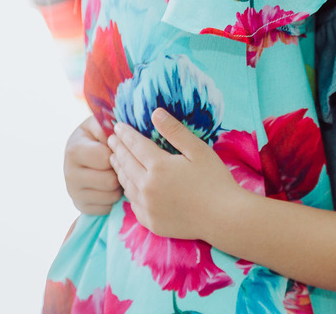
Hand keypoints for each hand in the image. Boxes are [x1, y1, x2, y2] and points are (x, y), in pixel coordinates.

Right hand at [64, 116, 122, 215]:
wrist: (88, 150)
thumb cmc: (101, 135)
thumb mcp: (103, 124)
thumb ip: (111, 125)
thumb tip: (121, 132)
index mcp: (74, 149)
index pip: (105, 158)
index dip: (119, 154)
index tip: (119, 148)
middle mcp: (68, 173)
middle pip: (109, 181)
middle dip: (120, 172)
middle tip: (121, 163)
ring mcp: (73, 192)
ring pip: (111, 196)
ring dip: (120, 186)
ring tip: (117, 173)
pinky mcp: (80, 206)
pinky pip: (107, 208)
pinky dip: (113, 199)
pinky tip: (111, 186)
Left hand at [107, 110, 238, 240]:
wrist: (224, 218)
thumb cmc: (215, 180)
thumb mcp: (198, 150)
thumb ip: (175, 131)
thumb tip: (155, 113)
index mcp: (159, 167)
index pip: (135, 145)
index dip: (125, 134)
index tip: (118, 126)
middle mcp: (148, 188)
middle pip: (126, 164)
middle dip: (118, 149)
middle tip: (111, 139)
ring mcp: (147, 207)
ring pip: (126, 184)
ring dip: (119, 169)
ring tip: (115, 159)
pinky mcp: (151, 222)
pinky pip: (133, 204)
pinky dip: (128, 190)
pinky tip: (129, 185)